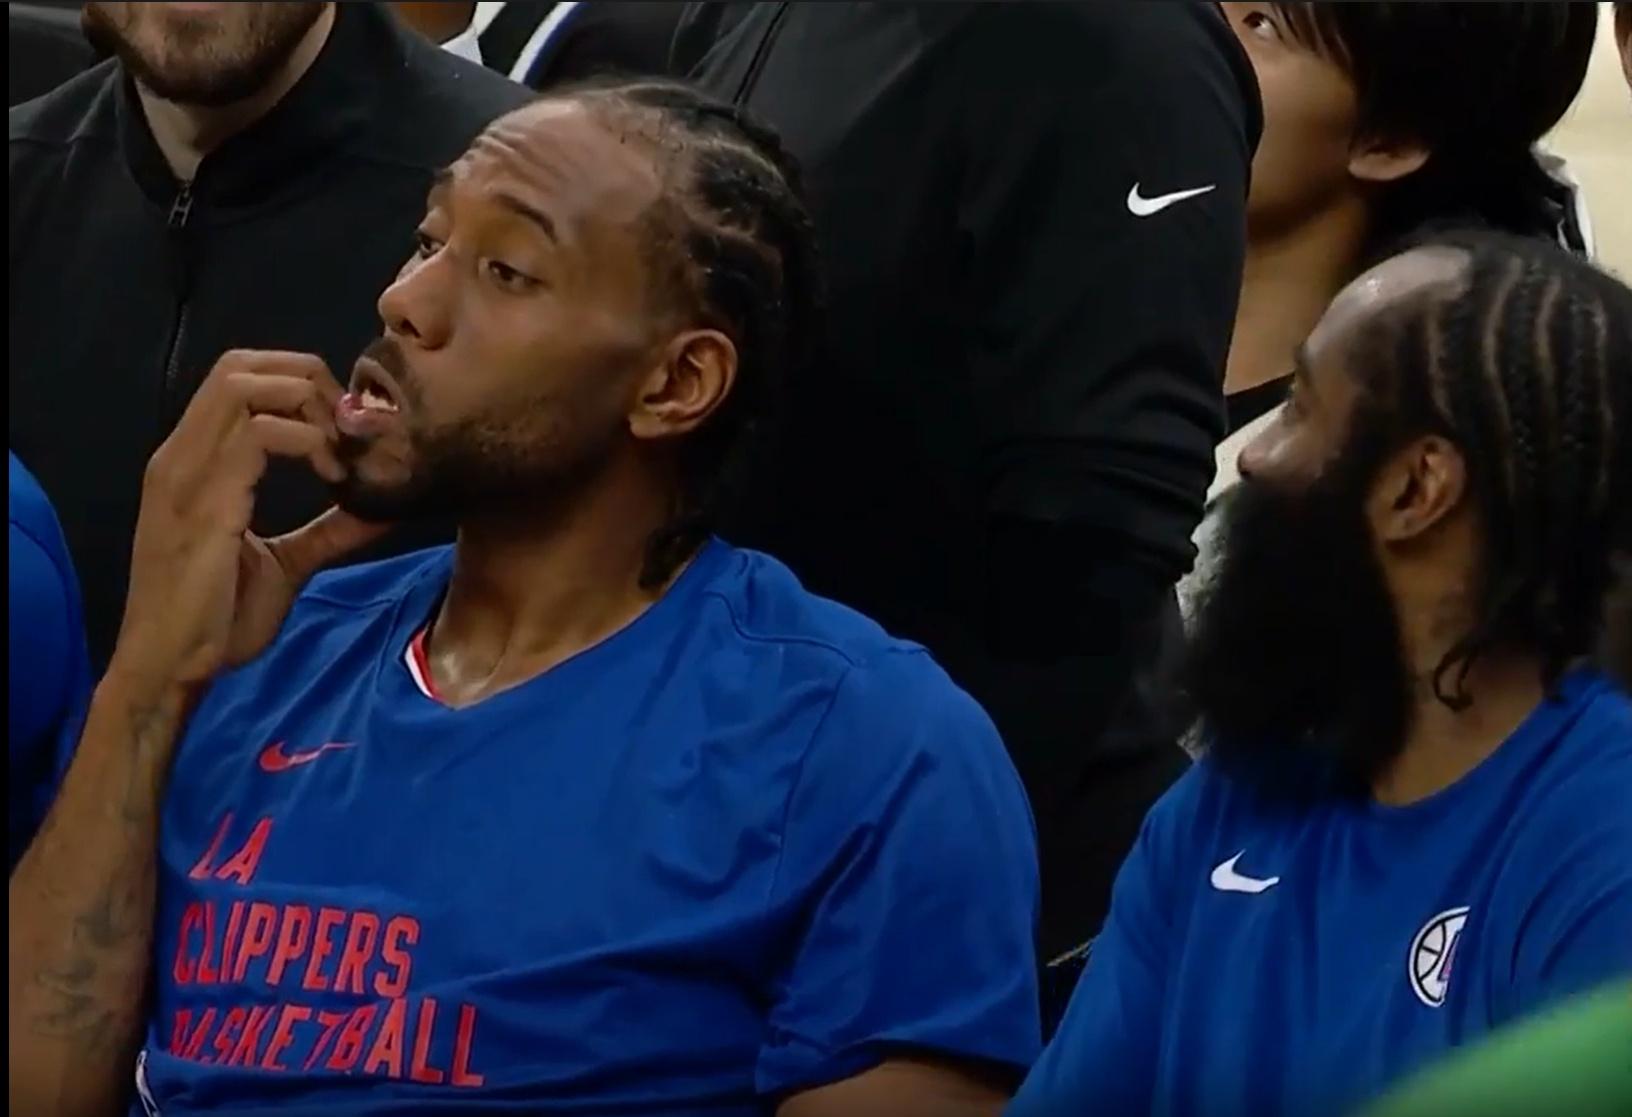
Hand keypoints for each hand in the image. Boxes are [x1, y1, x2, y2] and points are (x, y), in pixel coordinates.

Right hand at [110, 351, 387, 692]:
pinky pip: (258, 436)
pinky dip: (307, 443)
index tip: (343, 429)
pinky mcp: (205, 503)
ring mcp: (187, 474)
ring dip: (308, 407)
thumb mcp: (285, 564)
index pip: (239, 377)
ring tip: (339, 454)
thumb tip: (381, 510)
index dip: (299, 384)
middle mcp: (181, 455)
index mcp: (193, 462)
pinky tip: (333, 479)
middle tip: (347, 432)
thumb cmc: (217, 619)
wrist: (173, 666)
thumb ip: (328, 531)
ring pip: (245, 387)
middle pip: (242, 365)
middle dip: (308, 381)